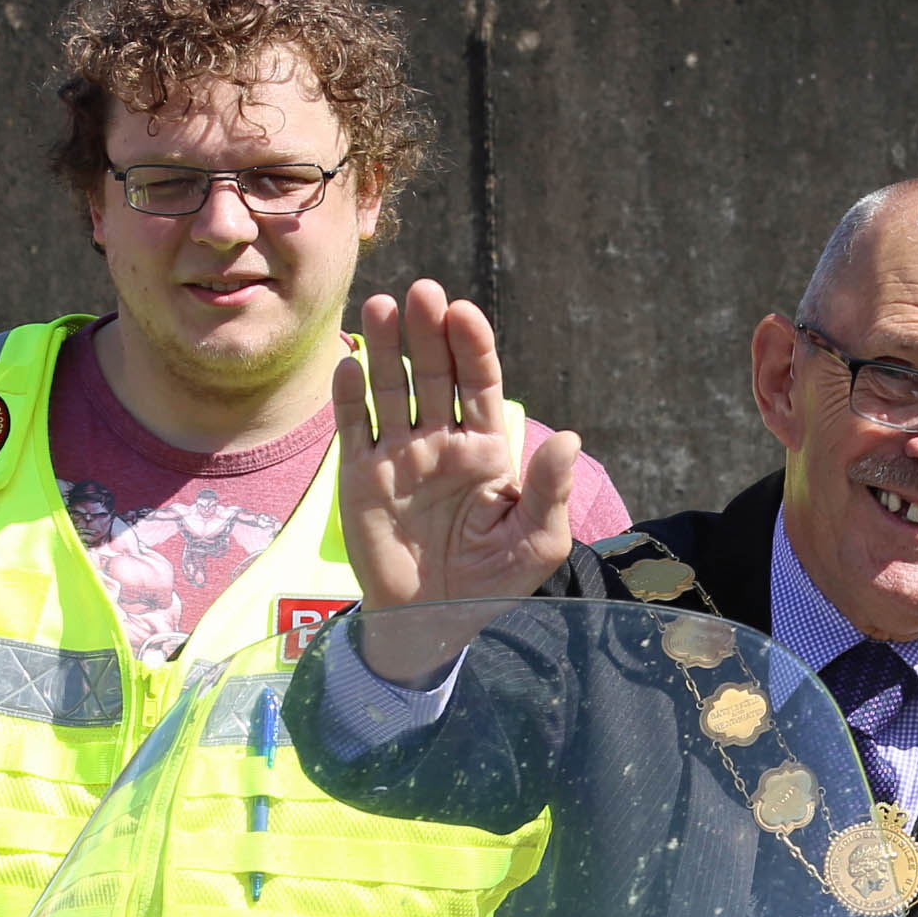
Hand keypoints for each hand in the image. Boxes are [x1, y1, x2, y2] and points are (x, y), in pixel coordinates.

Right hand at [335, 280, 586, 673]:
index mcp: (485, 450)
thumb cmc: (493, 582)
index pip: (479, 384)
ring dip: (384, 349)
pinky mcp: (360, 476)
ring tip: (381, 307)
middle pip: (433, 374)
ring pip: (390, 390)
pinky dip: (348, 398)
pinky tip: (348, 365)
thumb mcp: (536, 542)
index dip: (472, 347)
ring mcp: (398, 456)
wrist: (434, 624)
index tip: (464, 313)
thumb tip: (570, 439)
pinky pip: (353, 428)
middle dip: (427, 333)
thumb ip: (550, 491)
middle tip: (422, 292)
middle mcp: (440, 442)